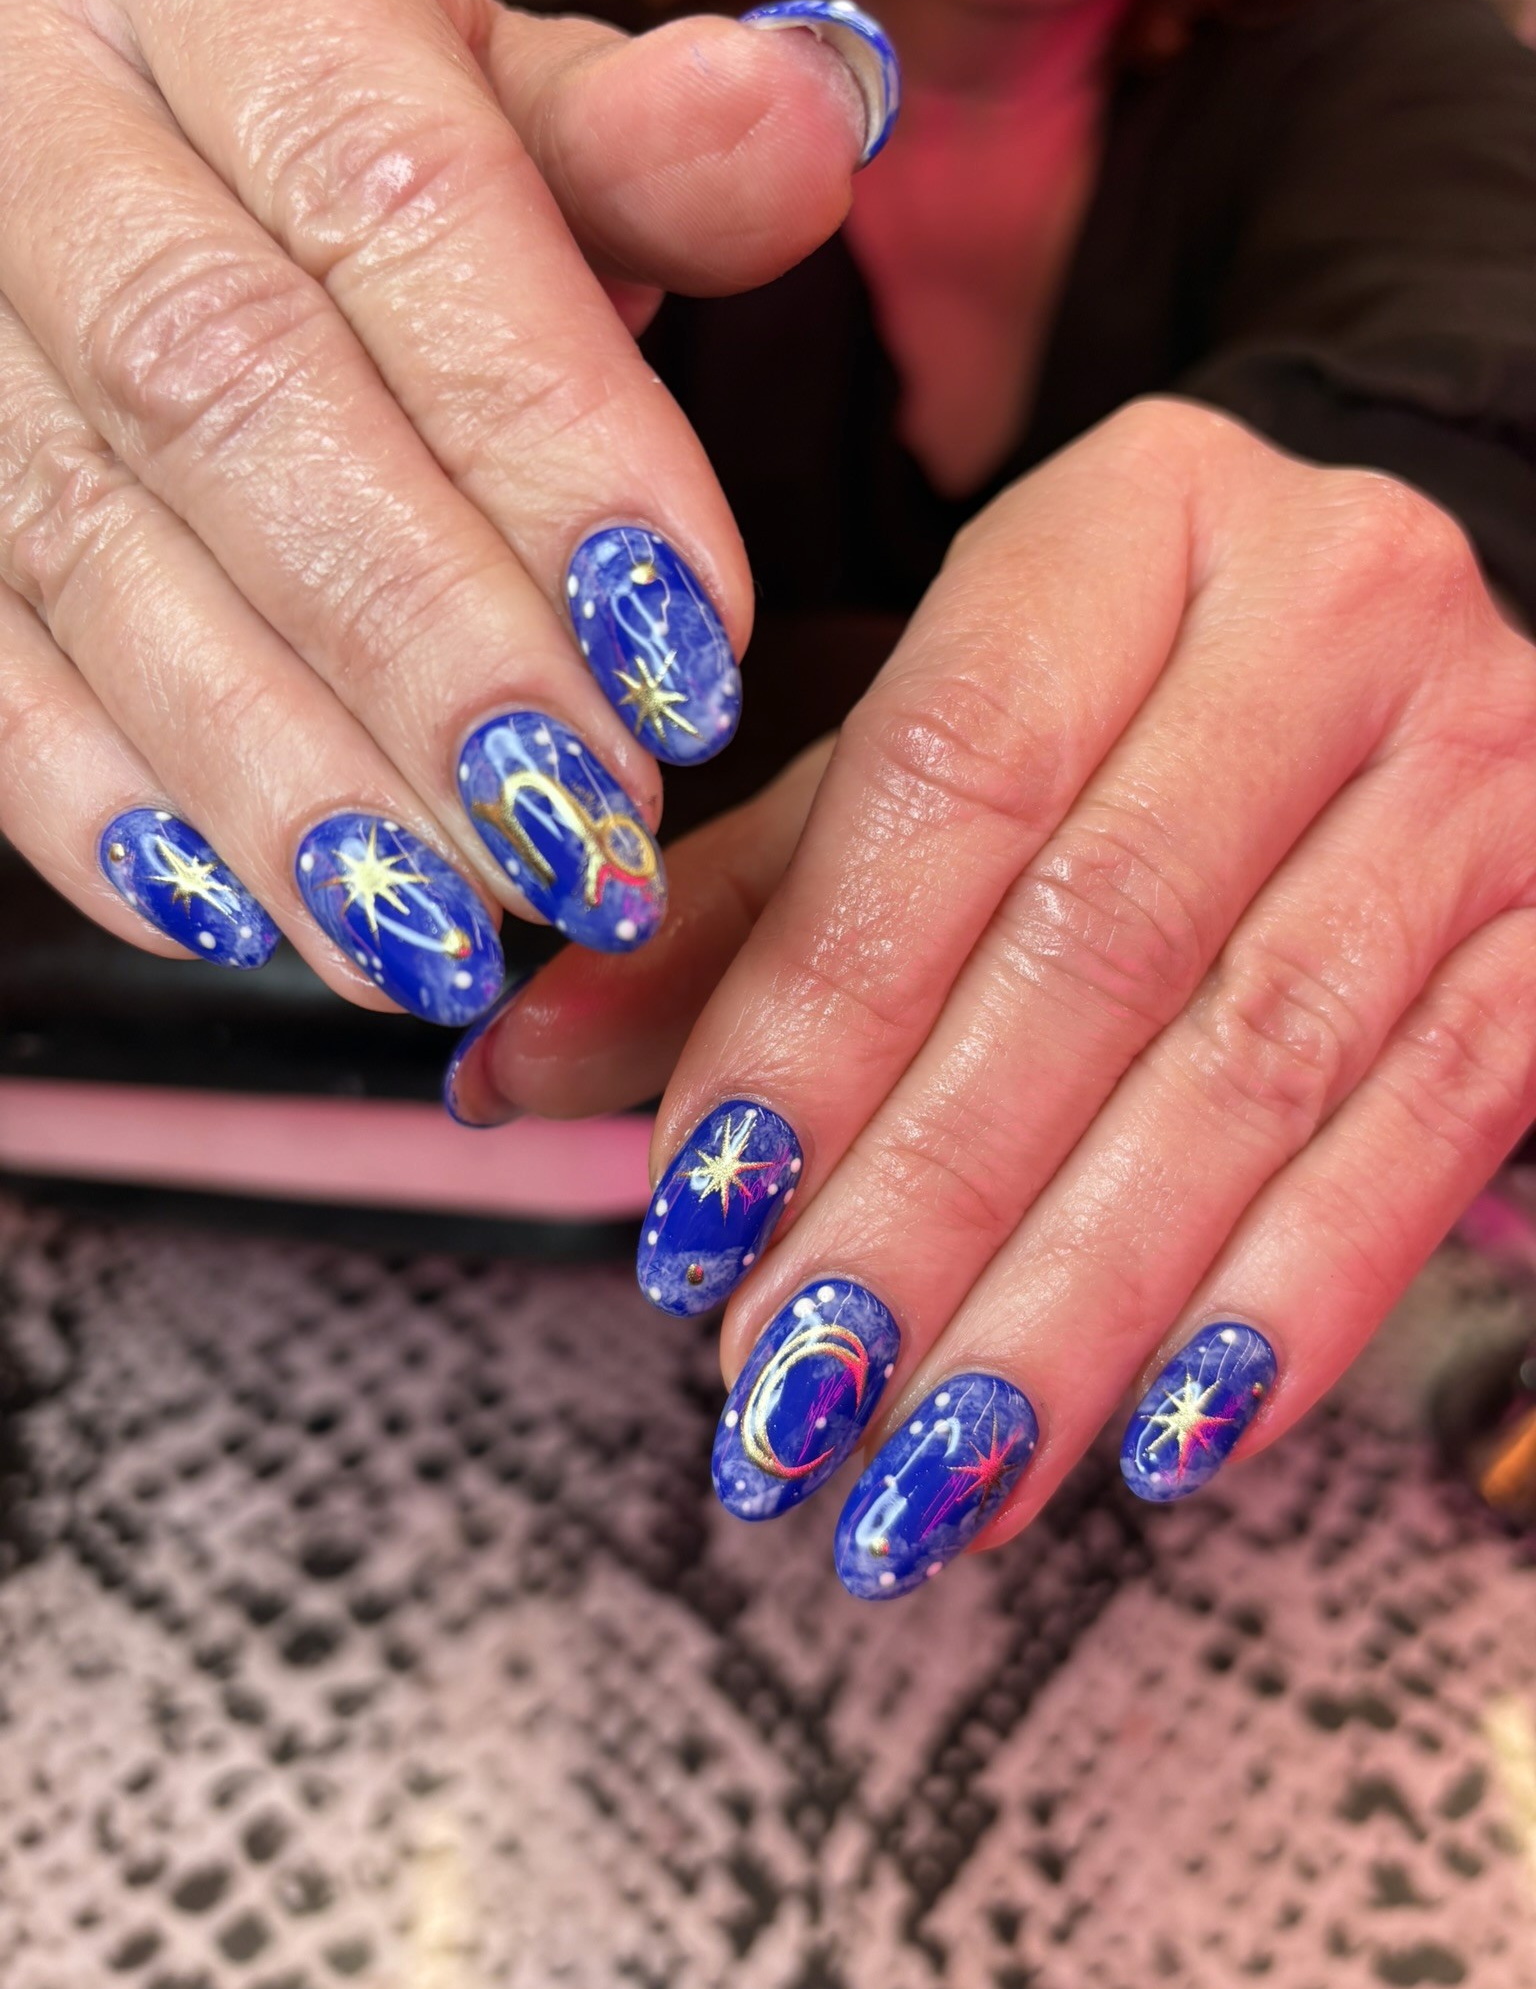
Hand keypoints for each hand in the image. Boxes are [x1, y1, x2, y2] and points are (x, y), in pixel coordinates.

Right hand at [0, 0, 879, 1014]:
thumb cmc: (330, 114)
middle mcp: (34, 113)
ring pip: (78, 545)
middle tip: (578, 837)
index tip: (692, 654)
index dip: (554, 447)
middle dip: (423, 649)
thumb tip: (803, 124)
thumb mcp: (483, 82)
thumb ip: (631, 137)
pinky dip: (84, 797)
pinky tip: (225, 911)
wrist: (85, 91)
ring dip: (271, 770)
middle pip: (224, 394)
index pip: (401, 203)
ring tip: (433, 930)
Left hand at [470, 400, 1535, 1591]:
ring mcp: (1483, 765)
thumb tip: (507, 1080)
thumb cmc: (1112, 708)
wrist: (1384, 656)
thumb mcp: (921, 754)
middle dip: (929, 1201)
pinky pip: (1434, 1129)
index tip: (693, 1221)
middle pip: (1100, 945)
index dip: (809, 1017)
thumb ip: (729, 910)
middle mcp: (1333, 605)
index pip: (946, 778)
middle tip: (791, 1397)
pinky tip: (1156, 1438)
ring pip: (1258, 1067)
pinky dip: (1290, 1299)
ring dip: (1079, 1298)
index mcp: (1131, 516)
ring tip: (934, 1472)